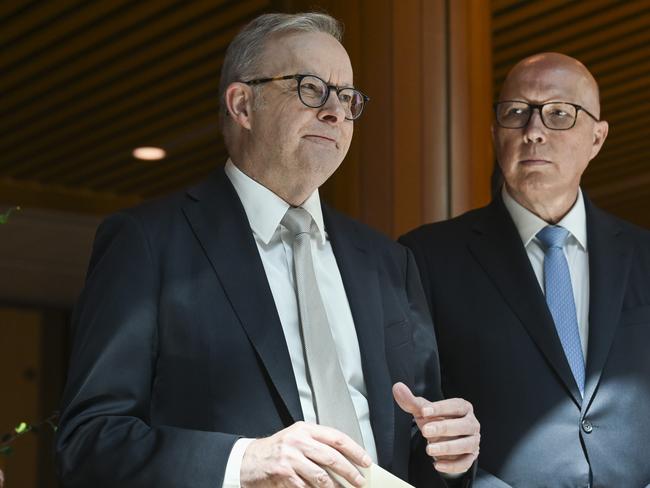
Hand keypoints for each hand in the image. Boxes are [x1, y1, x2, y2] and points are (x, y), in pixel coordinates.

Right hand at [241, 421, 371, 487]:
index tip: (366, 461)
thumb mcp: (297, 438)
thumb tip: (345, 458)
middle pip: (332, 457)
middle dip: (349, 471)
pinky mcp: (283, 473)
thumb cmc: (276, 449)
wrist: (248, 460)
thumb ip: (318, 444)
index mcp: (305, 429)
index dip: (355, 450)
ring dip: (335, 487)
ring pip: (321, 476)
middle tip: (359, 481)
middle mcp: (298, 441)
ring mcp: (290, 457)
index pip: (337, 438)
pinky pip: (306, 487)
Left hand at [392, 382, 479, 474]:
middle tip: (425, 431)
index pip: (455, 406)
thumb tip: (398, 387)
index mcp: (463, 407)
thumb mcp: (423, 411)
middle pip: (463, 425)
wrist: (444, 438)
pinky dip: (452, 465)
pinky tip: (437, 465)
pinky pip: (464, 462)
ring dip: (447, 448)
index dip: (440, 408)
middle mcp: (472, 423)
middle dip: (444, 428)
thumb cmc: (435, 420)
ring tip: (429, 450)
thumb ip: (411, 401)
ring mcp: (473, 441)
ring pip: (466, 445)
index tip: (423, 411)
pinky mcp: (470, 457)